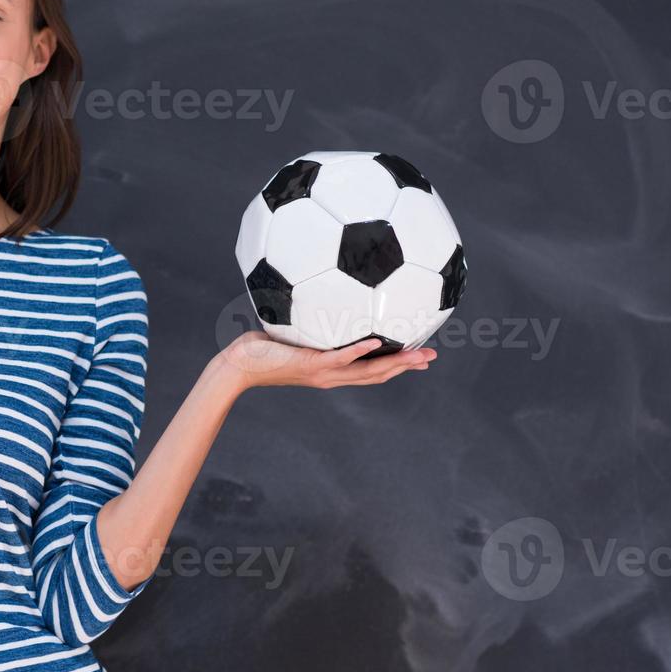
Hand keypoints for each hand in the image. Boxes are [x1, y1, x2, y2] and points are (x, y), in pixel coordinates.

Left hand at [218, 330, 434, 390]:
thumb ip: (308, 321)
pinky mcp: (310, 365)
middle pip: (378, 374)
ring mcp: (323, 372)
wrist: (239, 365)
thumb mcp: (291, 332)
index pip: (371, 370)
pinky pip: (339, 358)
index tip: (419, 357)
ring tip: (418, 355)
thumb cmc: (260, 349)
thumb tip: (316, 296)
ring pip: (367, 371)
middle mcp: (331, 375)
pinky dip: (358, 351)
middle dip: (406, 366)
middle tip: (431, 358)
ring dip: (394, 362)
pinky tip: (376, 343)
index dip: (397, 365)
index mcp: (331, 370)